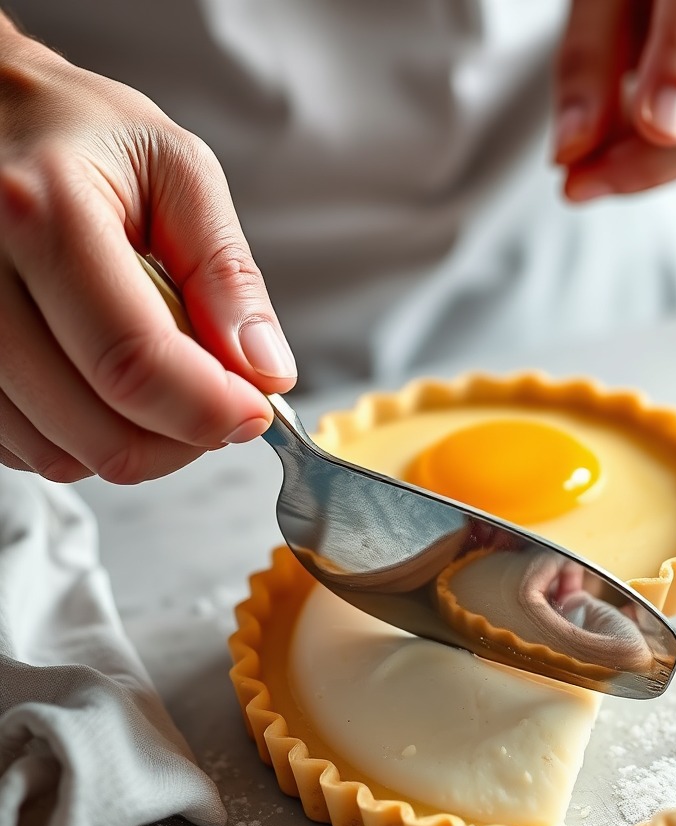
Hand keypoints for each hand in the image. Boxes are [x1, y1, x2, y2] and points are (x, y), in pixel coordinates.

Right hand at [0, 18, 296, 483]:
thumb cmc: (78, 134)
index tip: (253, 413)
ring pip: (59, 454)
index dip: (208, 410)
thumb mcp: (177, 171)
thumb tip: (264, 369)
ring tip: (159, 382)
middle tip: (216, 402)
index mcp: (41, 213)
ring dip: (134, 443)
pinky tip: (101, 384)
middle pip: (97, 429)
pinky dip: (80, 438)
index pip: (135, 364)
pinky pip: (22, 449)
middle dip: (181, 438)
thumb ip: (227, 274)